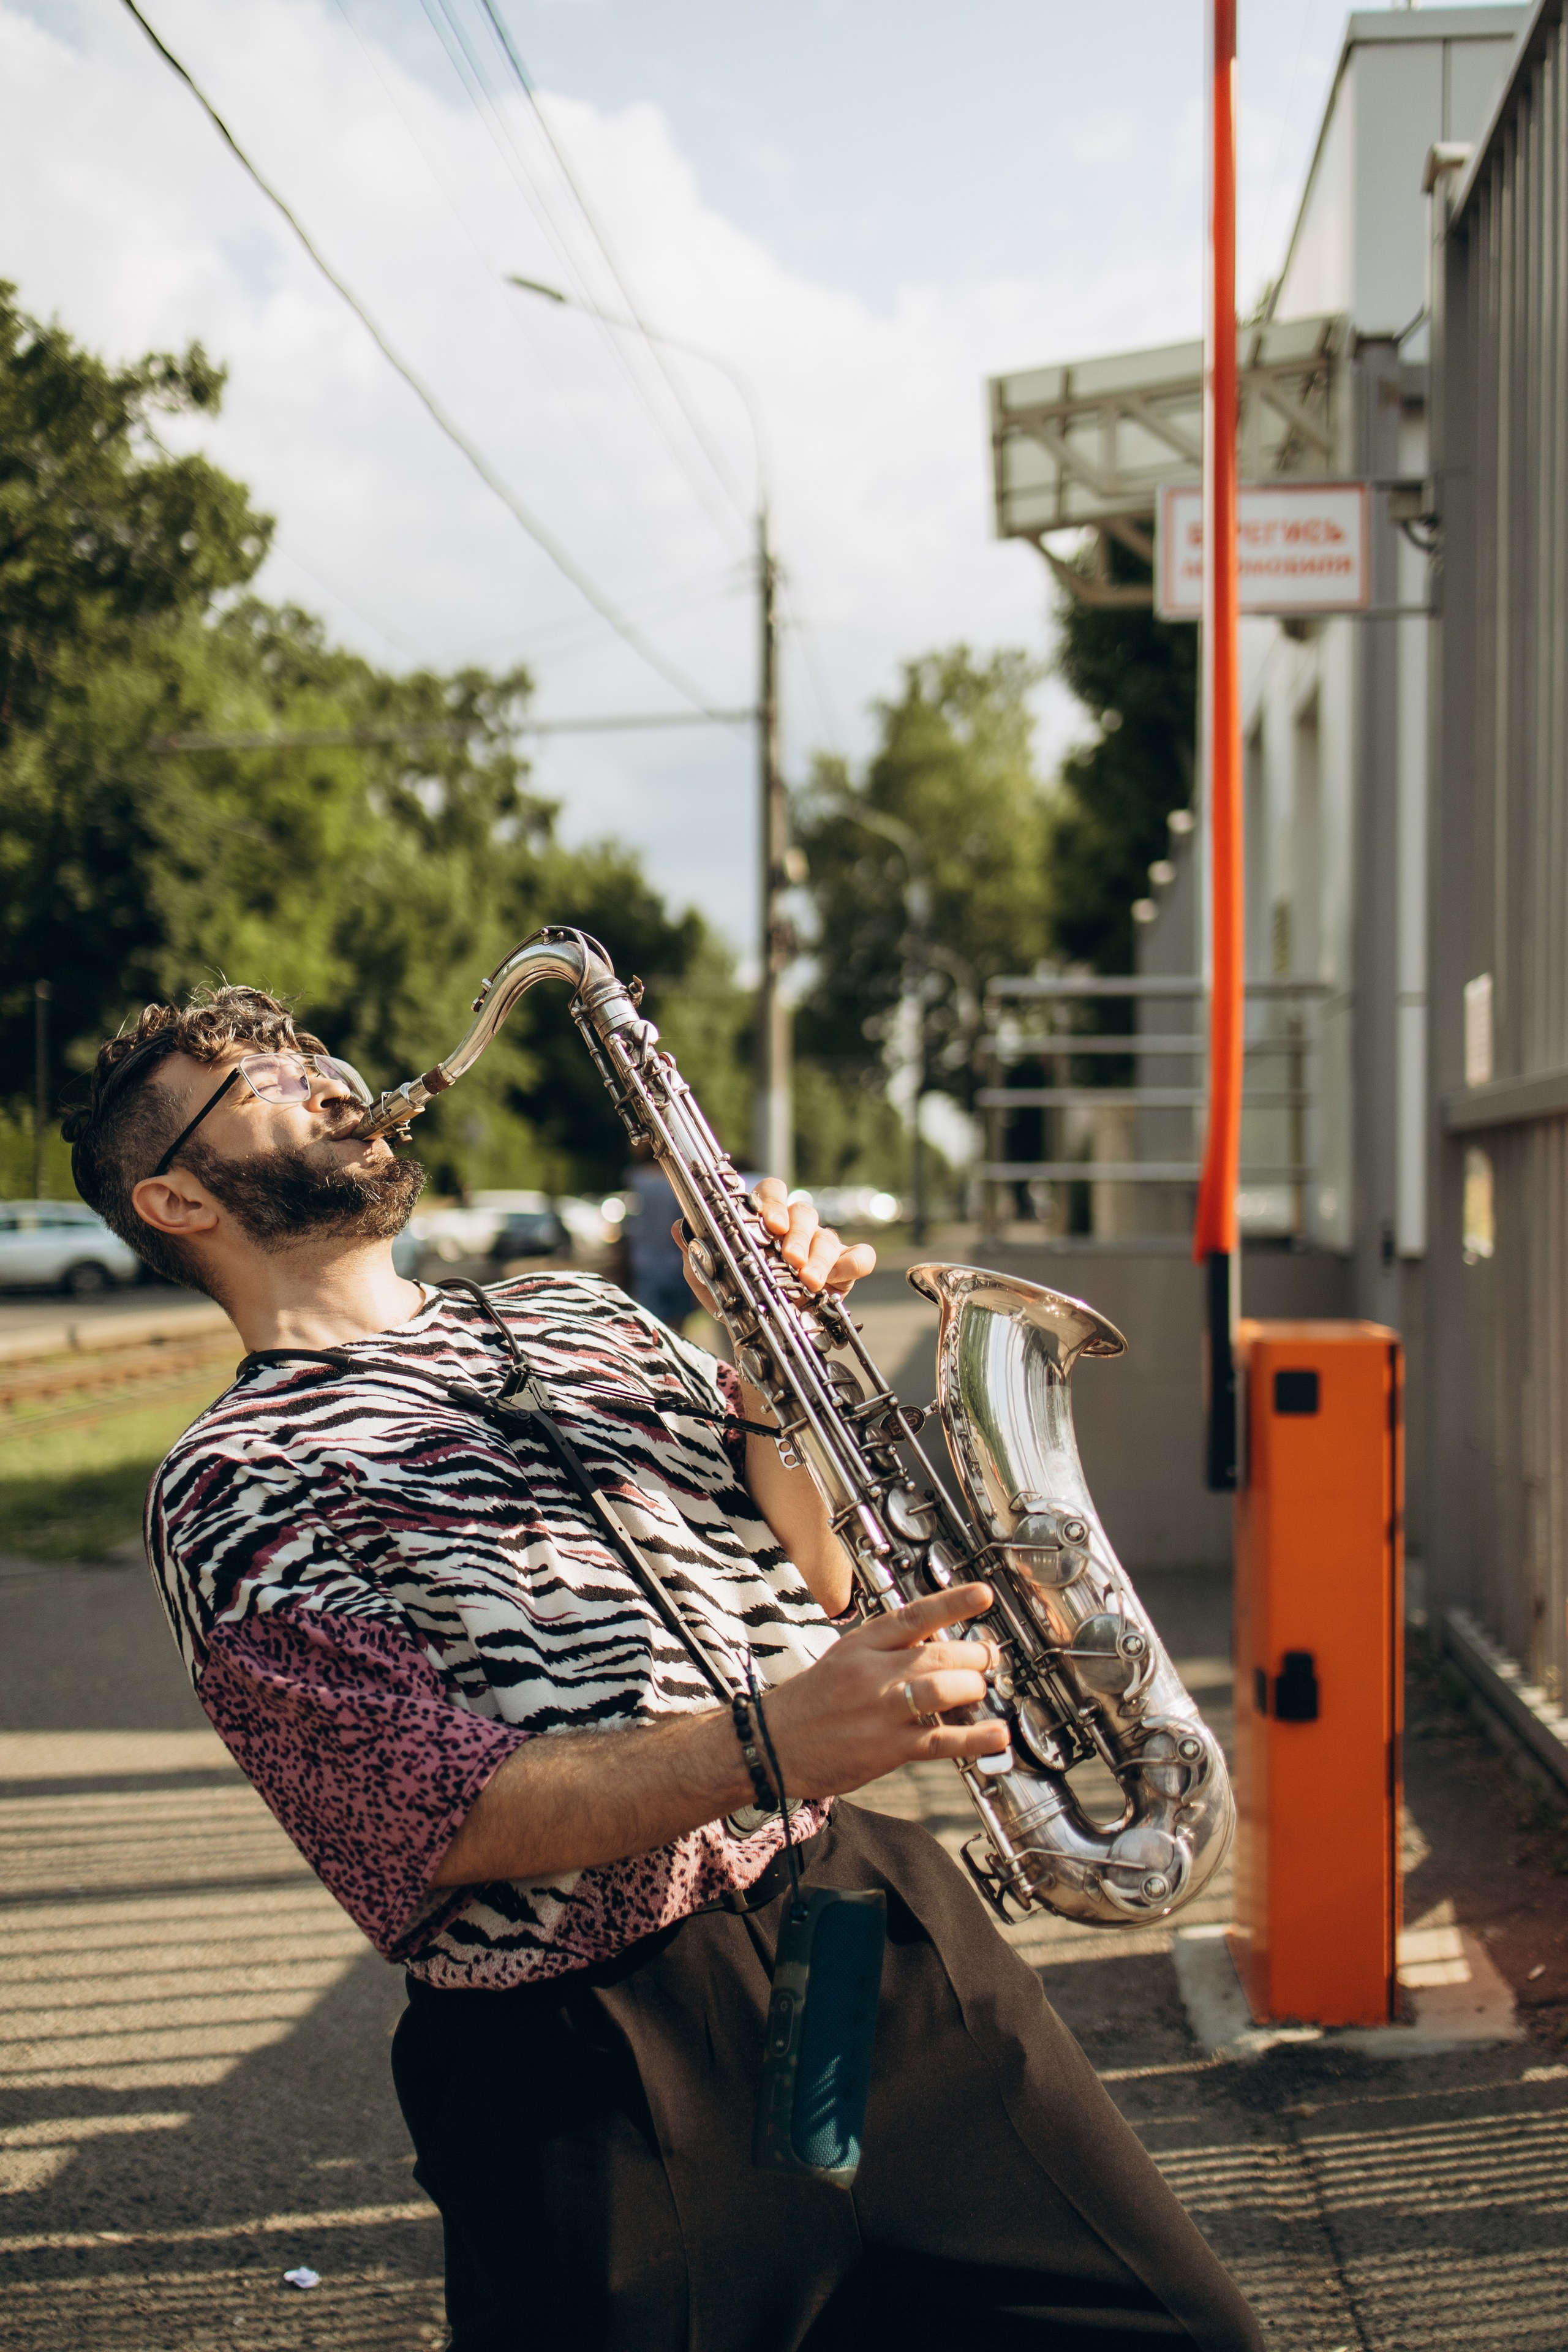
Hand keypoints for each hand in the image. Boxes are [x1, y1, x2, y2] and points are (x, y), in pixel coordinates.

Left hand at [673, 1177, 875, 1311]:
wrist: (760, 1336)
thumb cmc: (739, 1297)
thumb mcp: (710, 1279)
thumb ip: (696, 1255)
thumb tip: (680, 1230)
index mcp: (765, 1221)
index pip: (772, 1191)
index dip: (774, 1202)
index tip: (771, 1224)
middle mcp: (795, 1228)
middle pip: (803, 1211)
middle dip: (797, 1235)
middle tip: (790, 1259)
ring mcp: (821, 1247)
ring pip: (828, 1236)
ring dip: (819, 1258)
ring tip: (809, 1282)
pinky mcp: (844, 1270)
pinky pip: (860, 1257)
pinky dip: (854, 1264)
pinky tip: (839, 1281)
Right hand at [756, 1583, 1008, 1796]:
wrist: (770, 1745)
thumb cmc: (809, 1703)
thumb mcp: (842, 1659)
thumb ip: (884, 1650)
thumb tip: (935, 1645)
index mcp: (860, 1645)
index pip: (913, 1616)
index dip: (953, 1604)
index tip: (983, 1594)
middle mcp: (871, 1673)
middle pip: (937, 1654)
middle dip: (973, 1656)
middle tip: (988, 1657)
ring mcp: (880, 1710)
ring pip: (942, 1690)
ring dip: (973, 1689)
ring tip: (983, 1688)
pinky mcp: (887, 1748)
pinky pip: (941, 1741)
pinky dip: (975, 1738)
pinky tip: (998, 1734)